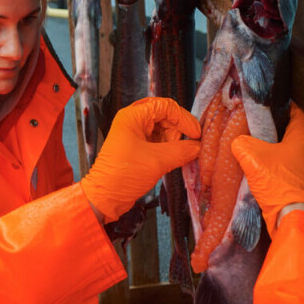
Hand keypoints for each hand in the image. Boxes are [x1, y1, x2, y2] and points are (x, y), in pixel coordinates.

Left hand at [81, 98, 199, 221]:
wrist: (105, 197)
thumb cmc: (124, 175)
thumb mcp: (157, 161)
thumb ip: (182, 151)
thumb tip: (198, 147)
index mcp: (133, 116)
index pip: (166, 106)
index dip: (184, 119)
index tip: (195, 134)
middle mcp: (132, 120)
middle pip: (165, 116)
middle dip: (177, 130)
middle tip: (182, 146)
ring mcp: (133, 133)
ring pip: (162, 128)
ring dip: (172, 141)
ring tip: (172, 156)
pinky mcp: (136, 146)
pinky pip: (157, 139)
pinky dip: (166, 147)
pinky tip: (169, 159)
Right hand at [230, 103, 303, 235]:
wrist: (294, 219)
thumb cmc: (279, 184)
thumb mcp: (252, 158)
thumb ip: (242, 144)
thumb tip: (239, 143)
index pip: (298, 113)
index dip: (285, 106)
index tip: (272, 106)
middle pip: (298, 134)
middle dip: (282, 131)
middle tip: (265, 131)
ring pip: (296, 155)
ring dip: (282, 153)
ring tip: (263, 153)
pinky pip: (295, 173)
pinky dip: (283, 171)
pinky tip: (268, 175)